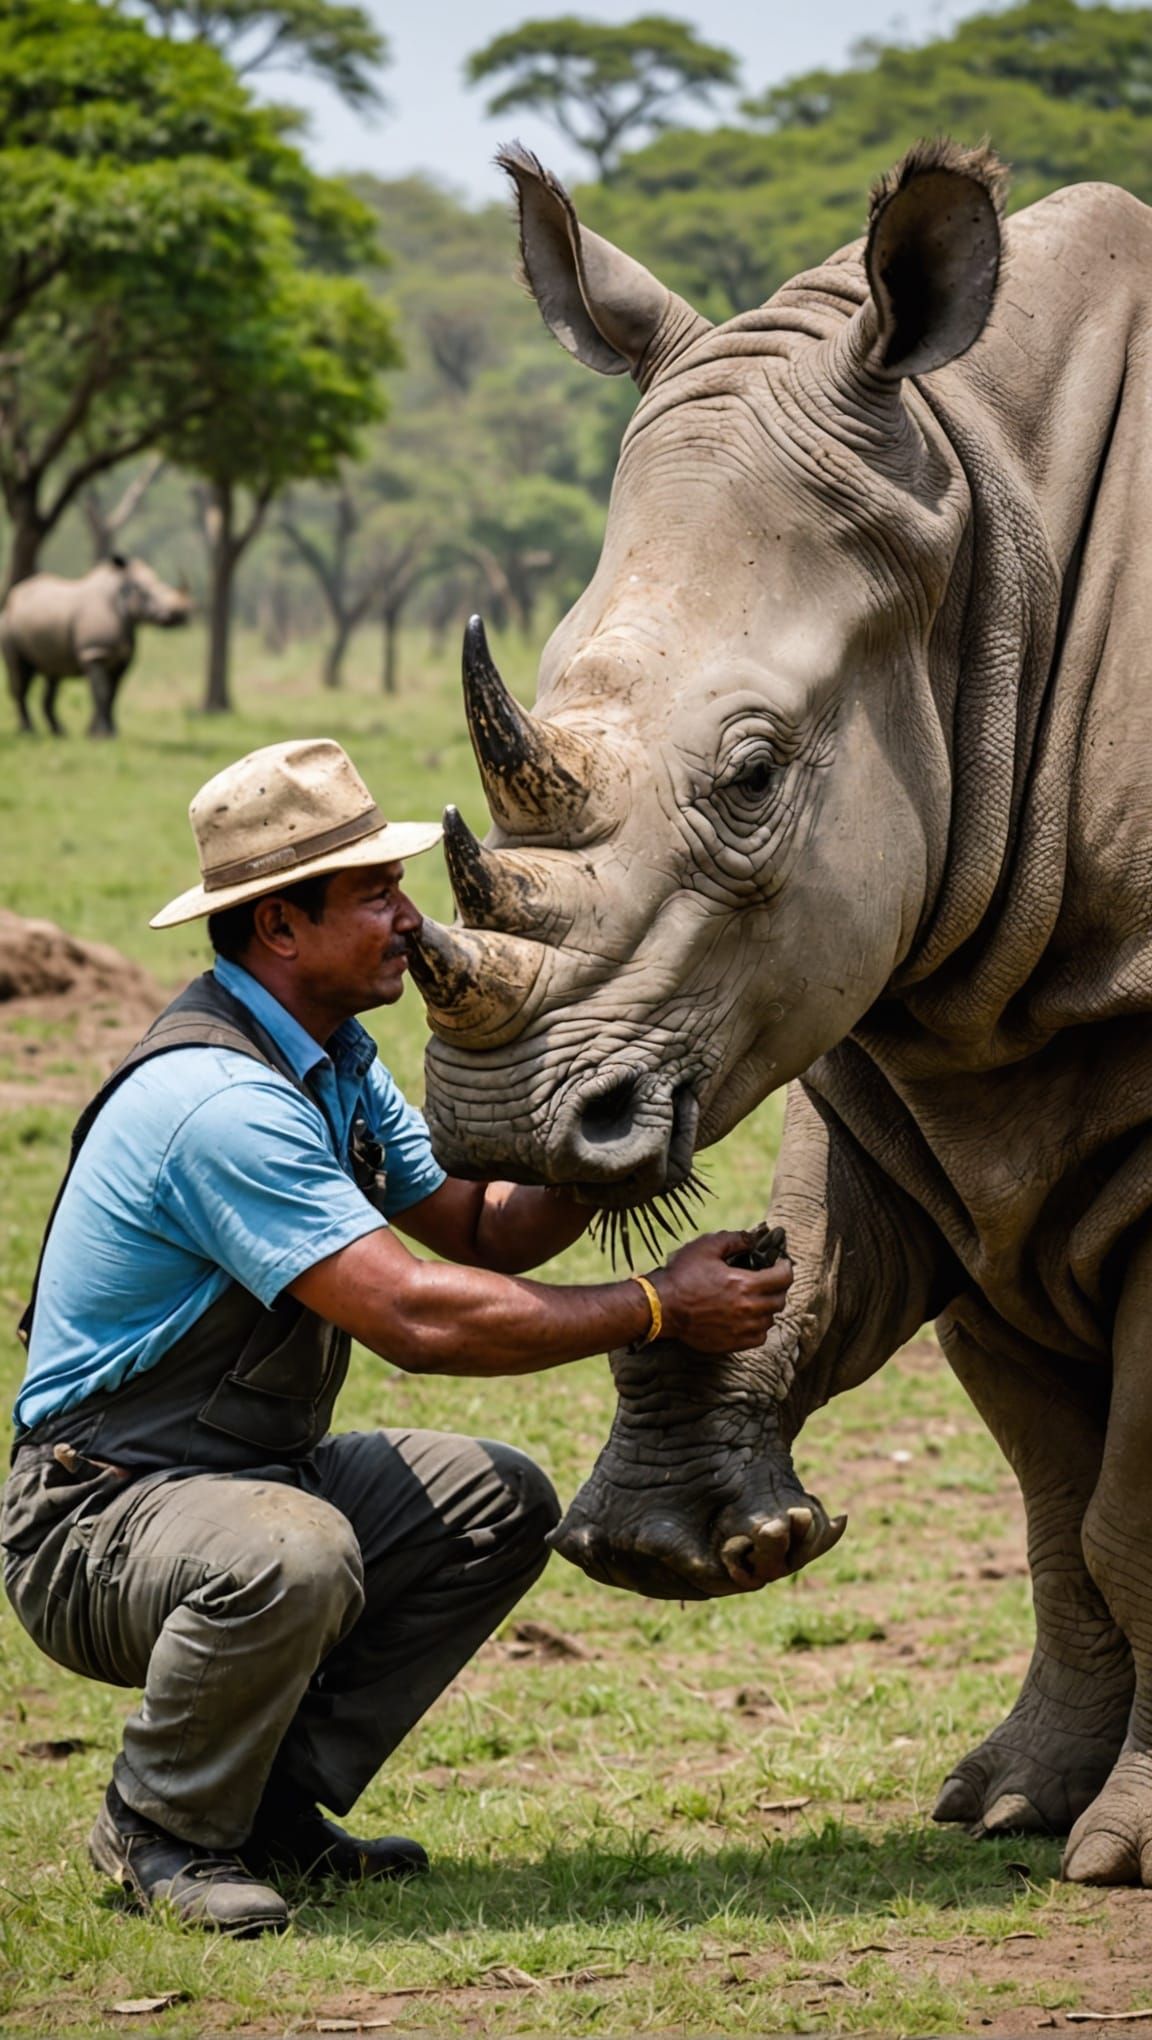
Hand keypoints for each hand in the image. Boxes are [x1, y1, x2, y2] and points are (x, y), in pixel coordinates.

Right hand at [652, 1230, 792, 1353]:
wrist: (662, 1307)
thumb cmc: (682, 1276)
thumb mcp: (707, 1247)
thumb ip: (735, 1239)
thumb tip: (754, 1238)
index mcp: (745, 1284)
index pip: (783, 1278)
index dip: (786, 1267)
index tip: (782, 1264)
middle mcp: (748, 1309)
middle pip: (780, 1300)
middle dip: (779, 1287)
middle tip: (771, 1279)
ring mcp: (741, 1329)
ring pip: (770, 1320)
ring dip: (769, 1307)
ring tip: (758, 1298)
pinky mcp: (732, 1343)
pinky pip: (759, 1337)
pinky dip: (759, 1327)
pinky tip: (750, 1317)